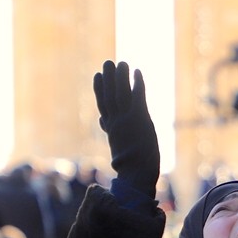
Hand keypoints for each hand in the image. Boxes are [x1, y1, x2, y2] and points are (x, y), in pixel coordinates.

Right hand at [94, 60, 159, 198]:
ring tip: (121, 62)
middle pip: (109, 96)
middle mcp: (116, 122)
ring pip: (121, 93)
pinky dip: (136, 82)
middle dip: (108, 78)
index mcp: (111, 130)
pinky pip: (137, 96)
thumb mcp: (118, 149)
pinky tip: (137, 71)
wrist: (136, 175)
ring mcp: (126, 119)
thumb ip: (111, 133)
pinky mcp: (139, 118)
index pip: (103, 106)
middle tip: (107, 63)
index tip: (97, 77)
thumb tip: (104, 124)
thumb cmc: (131, 168)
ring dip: (120, 76)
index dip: (99, 90)